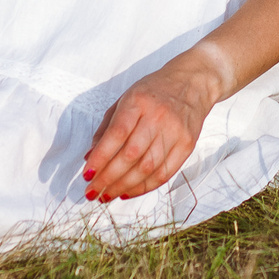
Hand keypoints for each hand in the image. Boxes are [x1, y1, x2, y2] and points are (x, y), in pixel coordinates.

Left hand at [82, 62, 218, 202]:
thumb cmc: (153, 91)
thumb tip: (90, 157)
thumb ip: (106, 128)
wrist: (192, 83)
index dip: (100, 157)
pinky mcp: (187, 145)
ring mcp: (175, 132)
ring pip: (147, 168)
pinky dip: (144, 187)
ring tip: (107, 195)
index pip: (117, 134)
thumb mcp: (124, 100)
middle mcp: (158, 117)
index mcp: (138, 101)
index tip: (87, 175)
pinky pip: (164, 174)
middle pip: (131, 155)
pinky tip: (128, 191)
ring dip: (124, 186)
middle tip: (93, 192)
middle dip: (108, 178)